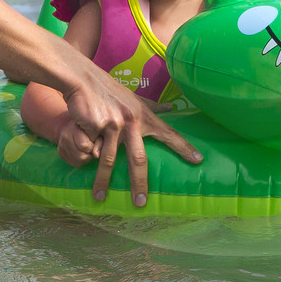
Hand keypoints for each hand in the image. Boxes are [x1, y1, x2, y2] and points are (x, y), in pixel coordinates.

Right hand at [57, 121, 99, 166]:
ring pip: (78, 161)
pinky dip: (81, 161)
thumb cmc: (90, 129)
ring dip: (86, 159)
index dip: (92, 147)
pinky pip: (74, 163)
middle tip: (92, 149)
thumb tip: (96, 156)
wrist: (75, 126)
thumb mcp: (97, 131)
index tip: (94, 142)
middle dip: (90, 155)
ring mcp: (61, 145)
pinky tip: (83, 153)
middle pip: (80, 156)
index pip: (84, 145)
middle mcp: (65, 136)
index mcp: (74, 128)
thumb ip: (99, 142)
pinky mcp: (60, 152)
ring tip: (88, 151)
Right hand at [62, 73, 201, 206]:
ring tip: (99, 196)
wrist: (83, 79)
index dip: (183, 148)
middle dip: (139, 183)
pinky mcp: (96, 126)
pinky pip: (90, 148)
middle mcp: (132, 121)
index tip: (198, 160)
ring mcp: (114, 124)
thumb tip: (172, 107)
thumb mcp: (134, 98)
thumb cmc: (109, 91)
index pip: (168, 134)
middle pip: (138, 159)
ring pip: (109, 160)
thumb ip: (153, 105)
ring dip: (103, 181)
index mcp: (144, 116)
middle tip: (141, 202)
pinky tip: (82, 141)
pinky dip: (86, 148)